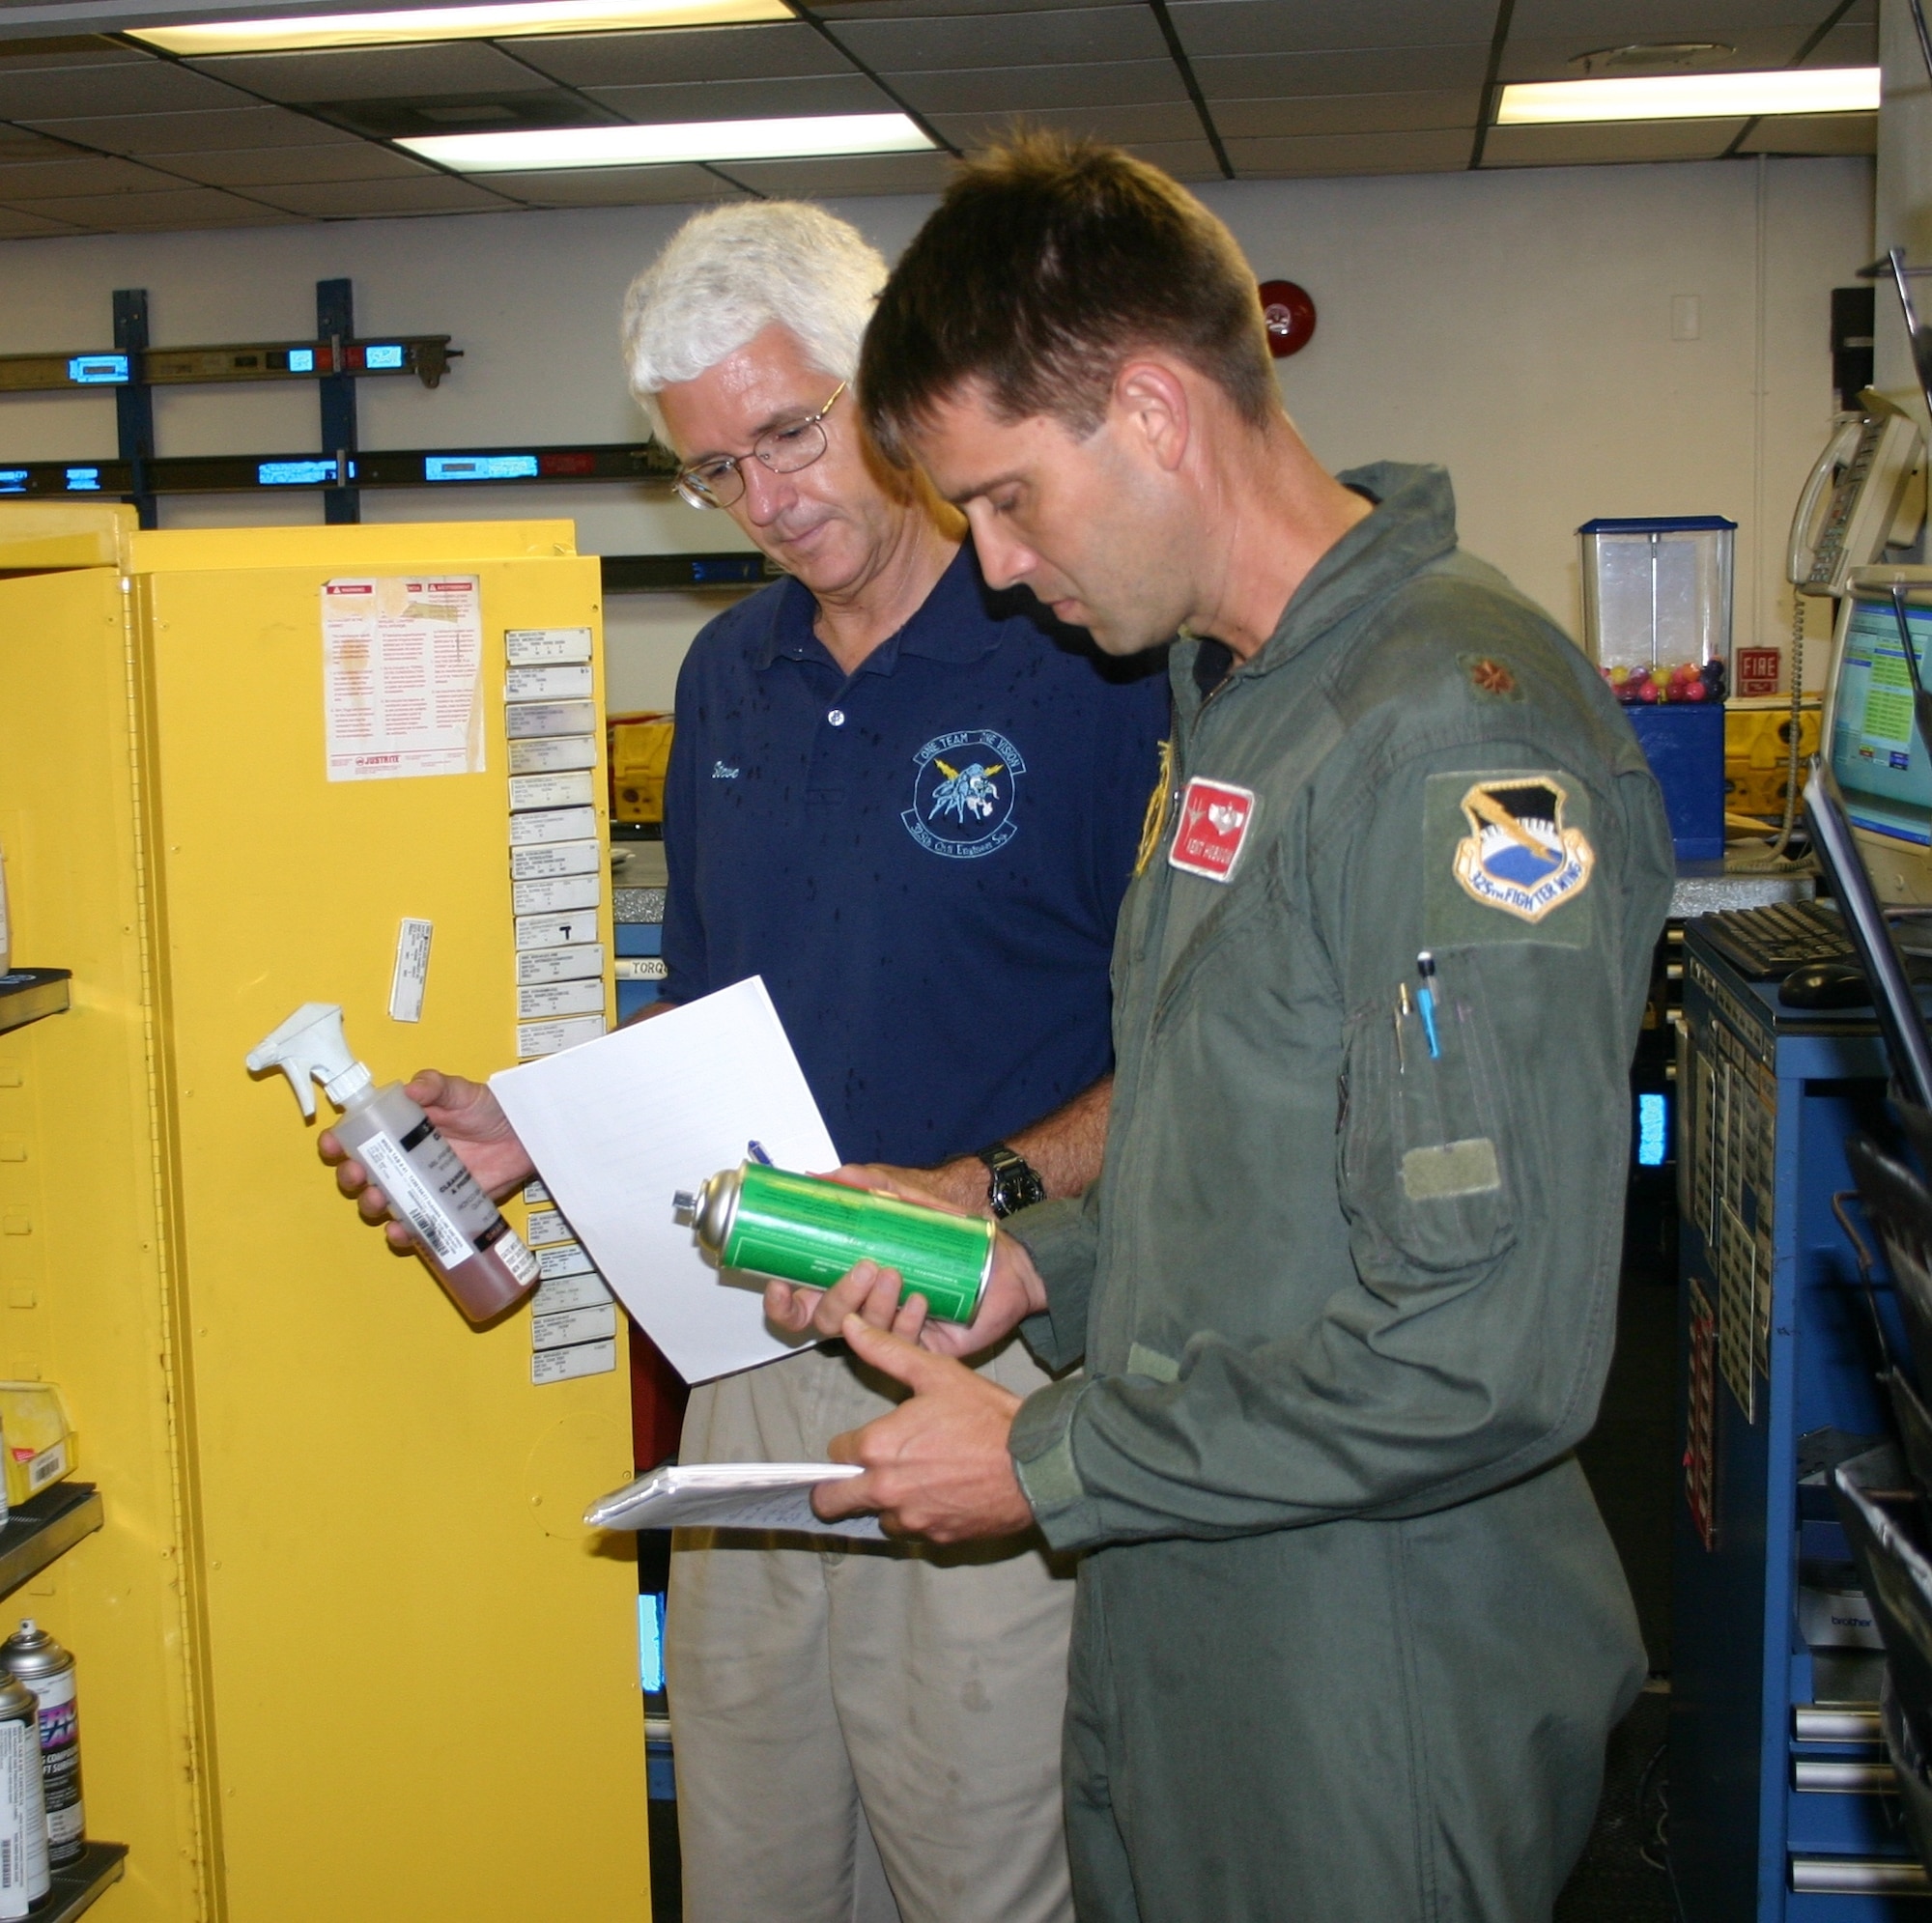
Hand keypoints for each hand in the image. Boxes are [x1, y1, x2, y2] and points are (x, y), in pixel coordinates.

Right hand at [319, 1069, 533, 1250]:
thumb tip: (411, 1088)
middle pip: (360, 1173)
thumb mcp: (461, 1092)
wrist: (523, 1139)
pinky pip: (413, 1225)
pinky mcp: (438, 1208)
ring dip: (371, 1205)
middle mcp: (401, 1159)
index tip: (331, 1145)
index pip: (357, 1135)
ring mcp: (418, 1186)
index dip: (337, 1141)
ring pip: (380, 1201)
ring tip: (380, 1202)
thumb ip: (436, 1086)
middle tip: (358, 1175)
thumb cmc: (488, 1110)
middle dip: (350, 1177)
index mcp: (398, 1128)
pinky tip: (402, 1230)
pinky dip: (402, 1232)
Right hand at [763, 1168, 1048, 1358]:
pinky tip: (922, 1301)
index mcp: (848, 1279)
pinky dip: (907, 1320)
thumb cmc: (954, 1236)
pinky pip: (900, 1343)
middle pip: (822, 1321)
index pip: (799, 1302)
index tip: (778, 1285)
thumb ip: (870, 1184)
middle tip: (864, 1267)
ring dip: (873, 1304)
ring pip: (859, 1332)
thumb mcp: (911, 1202)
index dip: (781, 1302)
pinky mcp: (919, 1348)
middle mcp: (863, 1308)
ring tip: (895, 1274)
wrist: (1006, 1262)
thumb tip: (822, 1173)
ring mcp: (889, 1331)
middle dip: (835, 1298)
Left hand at [813, 1318, 1034, 1541]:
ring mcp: (911, 1519)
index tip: (869, 1440)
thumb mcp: (936, 1373)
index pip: (837, 1452)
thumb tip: (850, 1325)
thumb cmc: (986, 1416)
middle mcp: (885, 1489)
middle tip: (856, 1478)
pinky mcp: (935, 1539)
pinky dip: (920, 1517)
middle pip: (833, 1501)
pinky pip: (913, 1532)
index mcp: (878, 1446)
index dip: (851, 1444)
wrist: (1035, 1463)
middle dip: (837, 1491)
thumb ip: (885, 1351)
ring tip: (917, 1481)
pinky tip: (943, 1496)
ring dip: (886, 1503)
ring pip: (878, 1516)